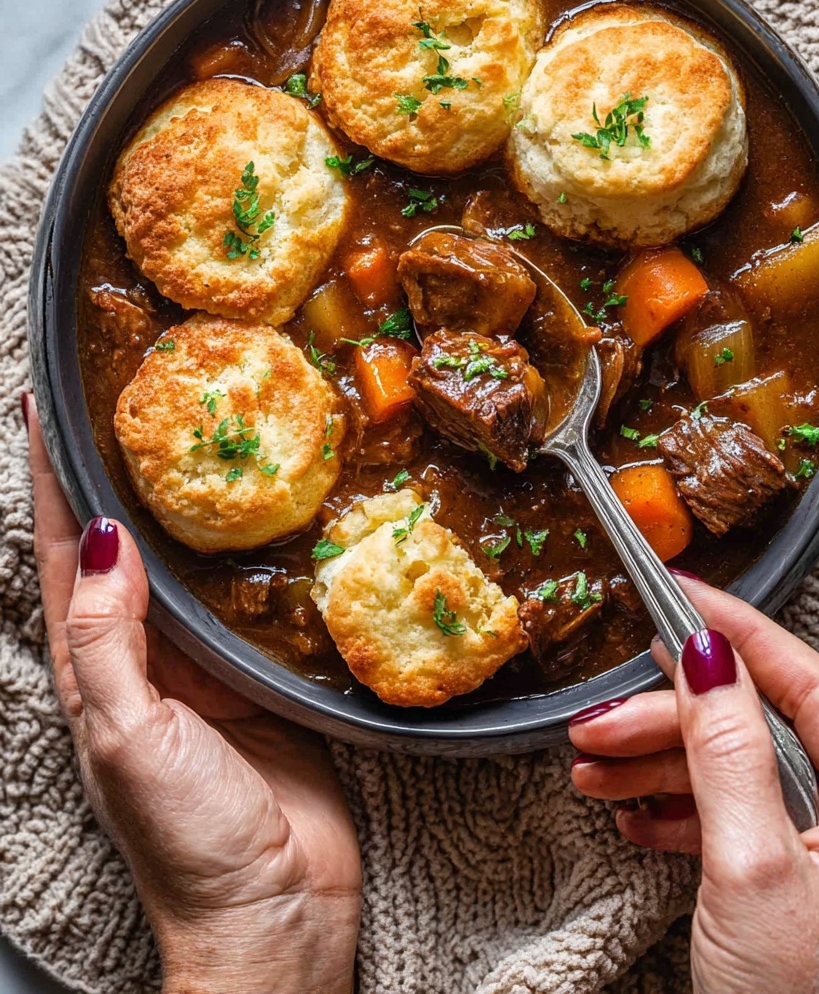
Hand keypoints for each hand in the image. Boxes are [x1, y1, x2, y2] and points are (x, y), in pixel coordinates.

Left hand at [25, 397, 360, 993]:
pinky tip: (278, 511)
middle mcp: (147, 655)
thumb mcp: (128, 735)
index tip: (45, 408)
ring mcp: (208, 664)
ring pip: (192, 562)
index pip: (65, 553)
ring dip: (188, 501)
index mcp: (95, 668)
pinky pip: (258, 595)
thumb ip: (109, 639)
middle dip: (121, 473)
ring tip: (202, 435)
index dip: (53, 481)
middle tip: (134, 398)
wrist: (276, 914)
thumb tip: (106, 540)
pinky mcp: (266, 674)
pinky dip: (258, 549)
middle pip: (126, 544)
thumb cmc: (189, 839)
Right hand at [568, 575, 818, 993]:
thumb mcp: (752, 869)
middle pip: (755, 728)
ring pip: (731, 774)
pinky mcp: (786, 886)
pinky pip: (727, 821)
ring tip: (593, 771)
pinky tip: (630, 816)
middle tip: (600, 722)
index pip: (808, 681)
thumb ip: (728, 753)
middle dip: (669, 721)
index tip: (680, 595)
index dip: (740, 632)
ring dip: (656, 767)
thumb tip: (708, 659)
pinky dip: (672, 813)